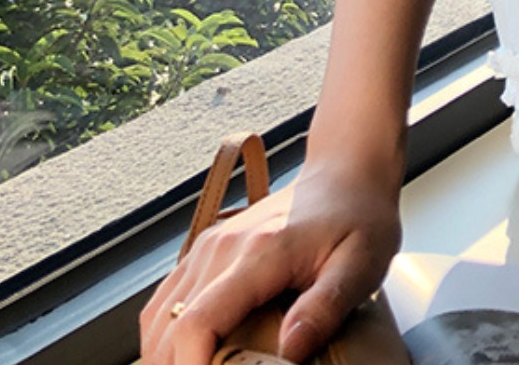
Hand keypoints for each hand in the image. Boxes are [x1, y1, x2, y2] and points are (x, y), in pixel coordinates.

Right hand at [138, 160, 401, 364]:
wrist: (346, 172)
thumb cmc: (358, 217)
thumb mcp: (359, 265)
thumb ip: (324, 308)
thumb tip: (289, 350)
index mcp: (259, 253)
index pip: (198, 321)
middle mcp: (223, 247)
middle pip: (169, 327)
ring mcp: (210, 246)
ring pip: (158, 316)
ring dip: (166, 354)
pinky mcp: (208, 249)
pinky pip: (165, 299)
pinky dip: (165, 334)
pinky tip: (189, 353)